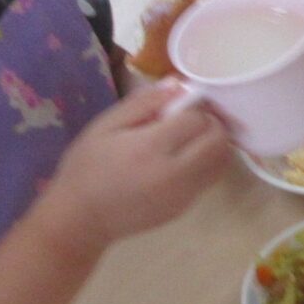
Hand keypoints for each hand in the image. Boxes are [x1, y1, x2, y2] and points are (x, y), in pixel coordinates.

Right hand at [43, 84, 231, 251]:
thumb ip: (143, 103)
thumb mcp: (105, 126)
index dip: (194, 107)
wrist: (81, 219)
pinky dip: (207, 162)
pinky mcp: (186, 207)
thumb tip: (178, 85)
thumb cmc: (87, 167)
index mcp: (152, 147)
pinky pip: (210, 178)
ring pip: (221, 160)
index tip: (181, 105)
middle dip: (211, 123)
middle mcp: (176, 172)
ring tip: (191, 137)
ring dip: (214, 143)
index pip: (197, 119)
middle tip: (192, 119)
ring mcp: (184, 193)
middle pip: (218, 139)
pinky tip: (185, 158)